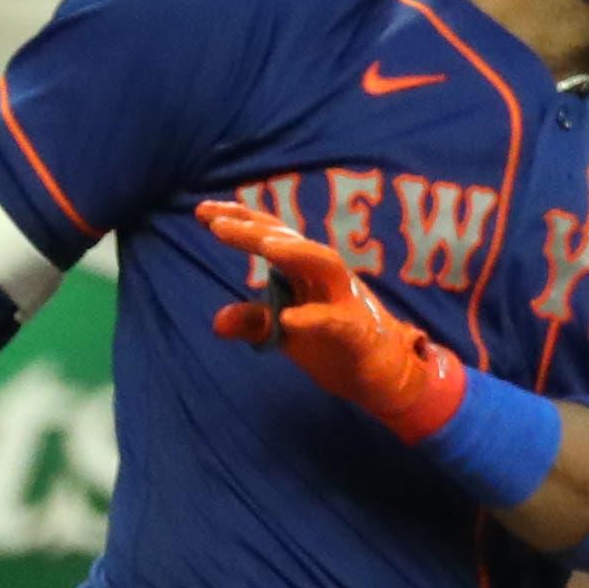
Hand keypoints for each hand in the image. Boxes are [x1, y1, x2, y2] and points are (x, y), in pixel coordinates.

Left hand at [196, 200, 465, 441]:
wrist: (385, 376)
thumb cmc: (335, 345)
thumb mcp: (287, 334)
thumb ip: (255, 323)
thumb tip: (217, 322)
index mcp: (307, 273)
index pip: (273, 237)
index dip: (241, 220)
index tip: (202, 211)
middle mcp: (328, 277)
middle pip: (293, 242)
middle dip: (257, 230)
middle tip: (217, 224)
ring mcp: (347, 301)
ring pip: (325, 264)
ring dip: (296, 252)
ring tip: (264, 246)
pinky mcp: (360, 332)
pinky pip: (338, 321)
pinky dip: (314, 317)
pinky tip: (288, 319)